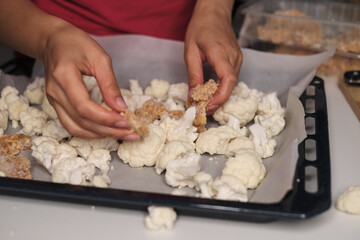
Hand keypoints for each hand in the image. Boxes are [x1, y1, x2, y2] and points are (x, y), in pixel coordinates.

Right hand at [42, 24, 137, 139]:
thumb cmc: (77, 44)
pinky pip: (72, 125)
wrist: (54, 41)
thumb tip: (121, 108)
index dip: (106, 118)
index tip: (126, 122)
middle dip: (108, 130)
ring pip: (76, 128)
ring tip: (122, 135)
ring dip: (100, 135)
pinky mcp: (57, 105)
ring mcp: (53, 100)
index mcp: (63, 76)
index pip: (84, 106)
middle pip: (81, 121)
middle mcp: (55, 92)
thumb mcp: (99, 57)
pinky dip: (90, 132)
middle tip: (131, 133)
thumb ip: (110, 83)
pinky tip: (106, 131)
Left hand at [184, 0, 241, 113]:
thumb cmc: (200, 28)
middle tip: (203, 109)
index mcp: (220, 52)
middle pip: (231, 85)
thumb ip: (193, 75)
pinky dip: (223, 88)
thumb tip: (193, 96)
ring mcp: (237, 58)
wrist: (214, 13)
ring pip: (232, 83)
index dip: (221, 96)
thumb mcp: (191, 52)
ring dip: (220, 95)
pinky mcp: (237, 59)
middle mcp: (233, 57)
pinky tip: (212, 92)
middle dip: (218, 100)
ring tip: (205, 102)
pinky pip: (232, 78)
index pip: (228, 79)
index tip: (209, 106)